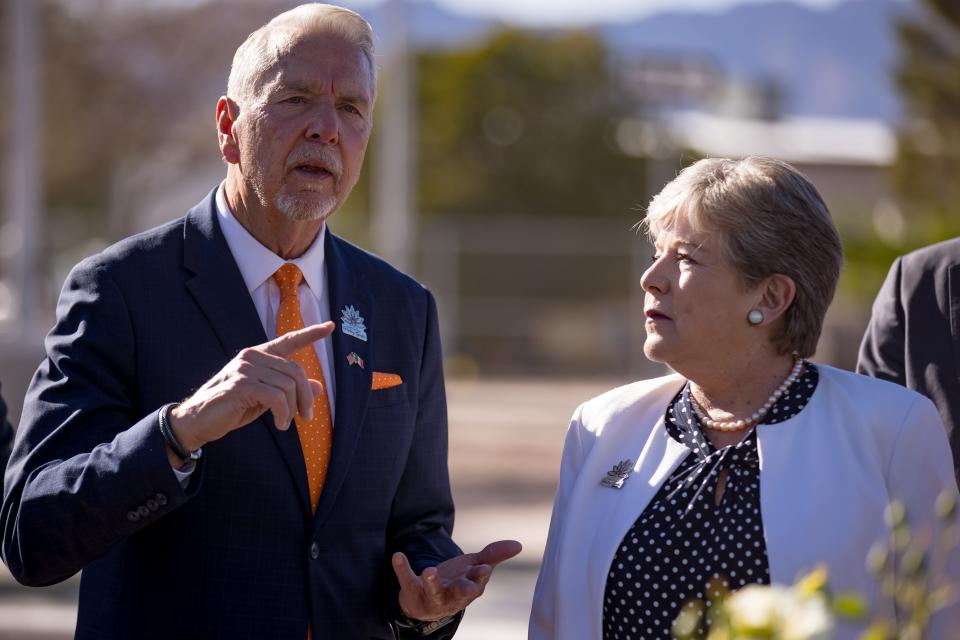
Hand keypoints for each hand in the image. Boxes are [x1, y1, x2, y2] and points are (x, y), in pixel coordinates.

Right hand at [168, 322, 334, 452]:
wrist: (196, 421)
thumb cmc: (231, 408)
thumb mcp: (265, 398)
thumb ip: (288, 390)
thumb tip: (318, 387)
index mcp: (258, 355)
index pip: (288, 340)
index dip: (311, 334)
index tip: (330, 326)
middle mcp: (252, 357)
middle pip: (296, 371)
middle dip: (305, 397)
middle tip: (306, 417)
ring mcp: (245, 369)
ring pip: (288, 386)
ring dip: (292, 410)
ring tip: (285, 423)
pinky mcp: (241, 385)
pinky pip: (276, 397)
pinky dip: (283, 413)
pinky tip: (279, 424)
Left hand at [393, 540, 521, 621]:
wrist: (426, 601)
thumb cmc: (457, 581)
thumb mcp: (475, 566)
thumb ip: (495, 555)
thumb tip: (518, 544)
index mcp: (470, 587)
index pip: (478, 582)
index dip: (480, 576)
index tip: (484, 568)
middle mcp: (452, 595)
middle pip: (460, 594)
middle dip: (464, 589)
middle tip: (465, 584)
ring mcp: (432, 595)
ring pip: (434, 592)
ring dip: (432, 583)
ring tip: (430, 570)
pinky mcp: (413, 591)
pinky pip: (407, 580)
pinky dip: (402, 568)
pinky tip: (398, 555)